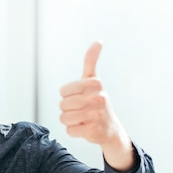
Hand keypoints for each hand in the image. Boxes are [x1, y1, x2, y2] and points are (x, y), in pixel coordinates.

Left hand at [59, 42, 134, 169]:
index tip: (80, 97)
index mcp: (95, 83)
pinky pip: (69, 130)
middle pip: (62, 105)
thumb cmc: (97, 102)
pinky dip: (74, 131)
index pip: (63, 91)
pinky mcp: (93, 130)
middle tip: (82, 110)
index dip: (68, 96)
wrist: (110, 128)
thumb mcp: (93, 80)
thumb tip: (98, 41)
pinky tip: (85, 128)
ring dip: (70, 120)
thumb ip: (91, 61)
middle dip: (68, 109)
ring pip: (64, 118)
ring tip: (83, 119)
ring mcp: (96, 115)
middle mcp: (98, 97)